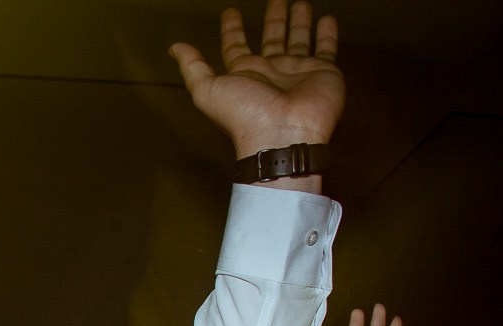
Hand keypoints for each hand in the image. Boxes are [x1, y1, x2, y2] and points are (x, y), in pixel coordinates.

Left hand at [171, 1, 343, 157]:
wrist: (283, 134)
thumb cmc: (245, 116)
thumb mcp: (208, 90)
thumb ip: (193, 67)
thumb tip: (175, 48)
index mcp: (245, 74)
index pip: (236, 46)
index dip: (233, 29)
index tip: (231, 12)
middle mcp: (271, 72)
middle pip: (271, 39)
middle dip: (273, 20)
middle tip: (275, 0)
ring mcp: (298, 71)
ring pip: (298, 40)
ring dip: (298, 22)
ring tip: (299, 3)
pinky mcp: (323, 72)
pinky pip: (326, 49)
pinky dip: (327, 34)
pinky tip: (327, 18)